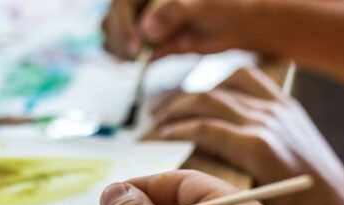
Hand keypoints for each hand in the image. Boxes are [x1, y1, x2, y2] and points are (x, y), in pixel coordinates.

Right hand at [102, 0, 258, 59]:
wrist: (232, 24)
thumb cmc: (221, 5)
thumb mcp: (201, 5)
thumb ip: (175, 12)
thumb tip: (148, 30)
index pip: (122, 3)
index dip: (124, 25)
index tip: (137, 47)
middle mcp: (140, 3)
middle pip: (111, 22)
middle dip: (121, 41)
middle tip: (139, 56)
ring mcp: (139, 21)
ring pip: (114, 39)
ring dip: (124, 53)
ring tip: (147, 56)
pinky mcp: (144, 40)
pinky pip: (126, 53)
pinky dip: (133, 60)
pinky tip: (147, 59)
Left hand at [152, 67, 343, 204]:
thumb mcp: (287, 163)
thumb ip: (259, 147)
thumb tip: (216, 149)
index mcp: (287, 109)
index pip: (240, 76)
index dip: (206, 83)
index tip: (183, 97)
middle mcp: (276, 110)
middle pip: (216, 87)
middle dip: (181, 97)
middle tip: (157, 110)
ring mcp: (268, 124)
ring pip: (206, 102)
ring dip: (174, 109)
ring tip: (155, 121)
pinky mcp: (258, 146)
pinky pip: (207, 128)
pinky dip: (181, 128)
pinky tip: (165, 135)